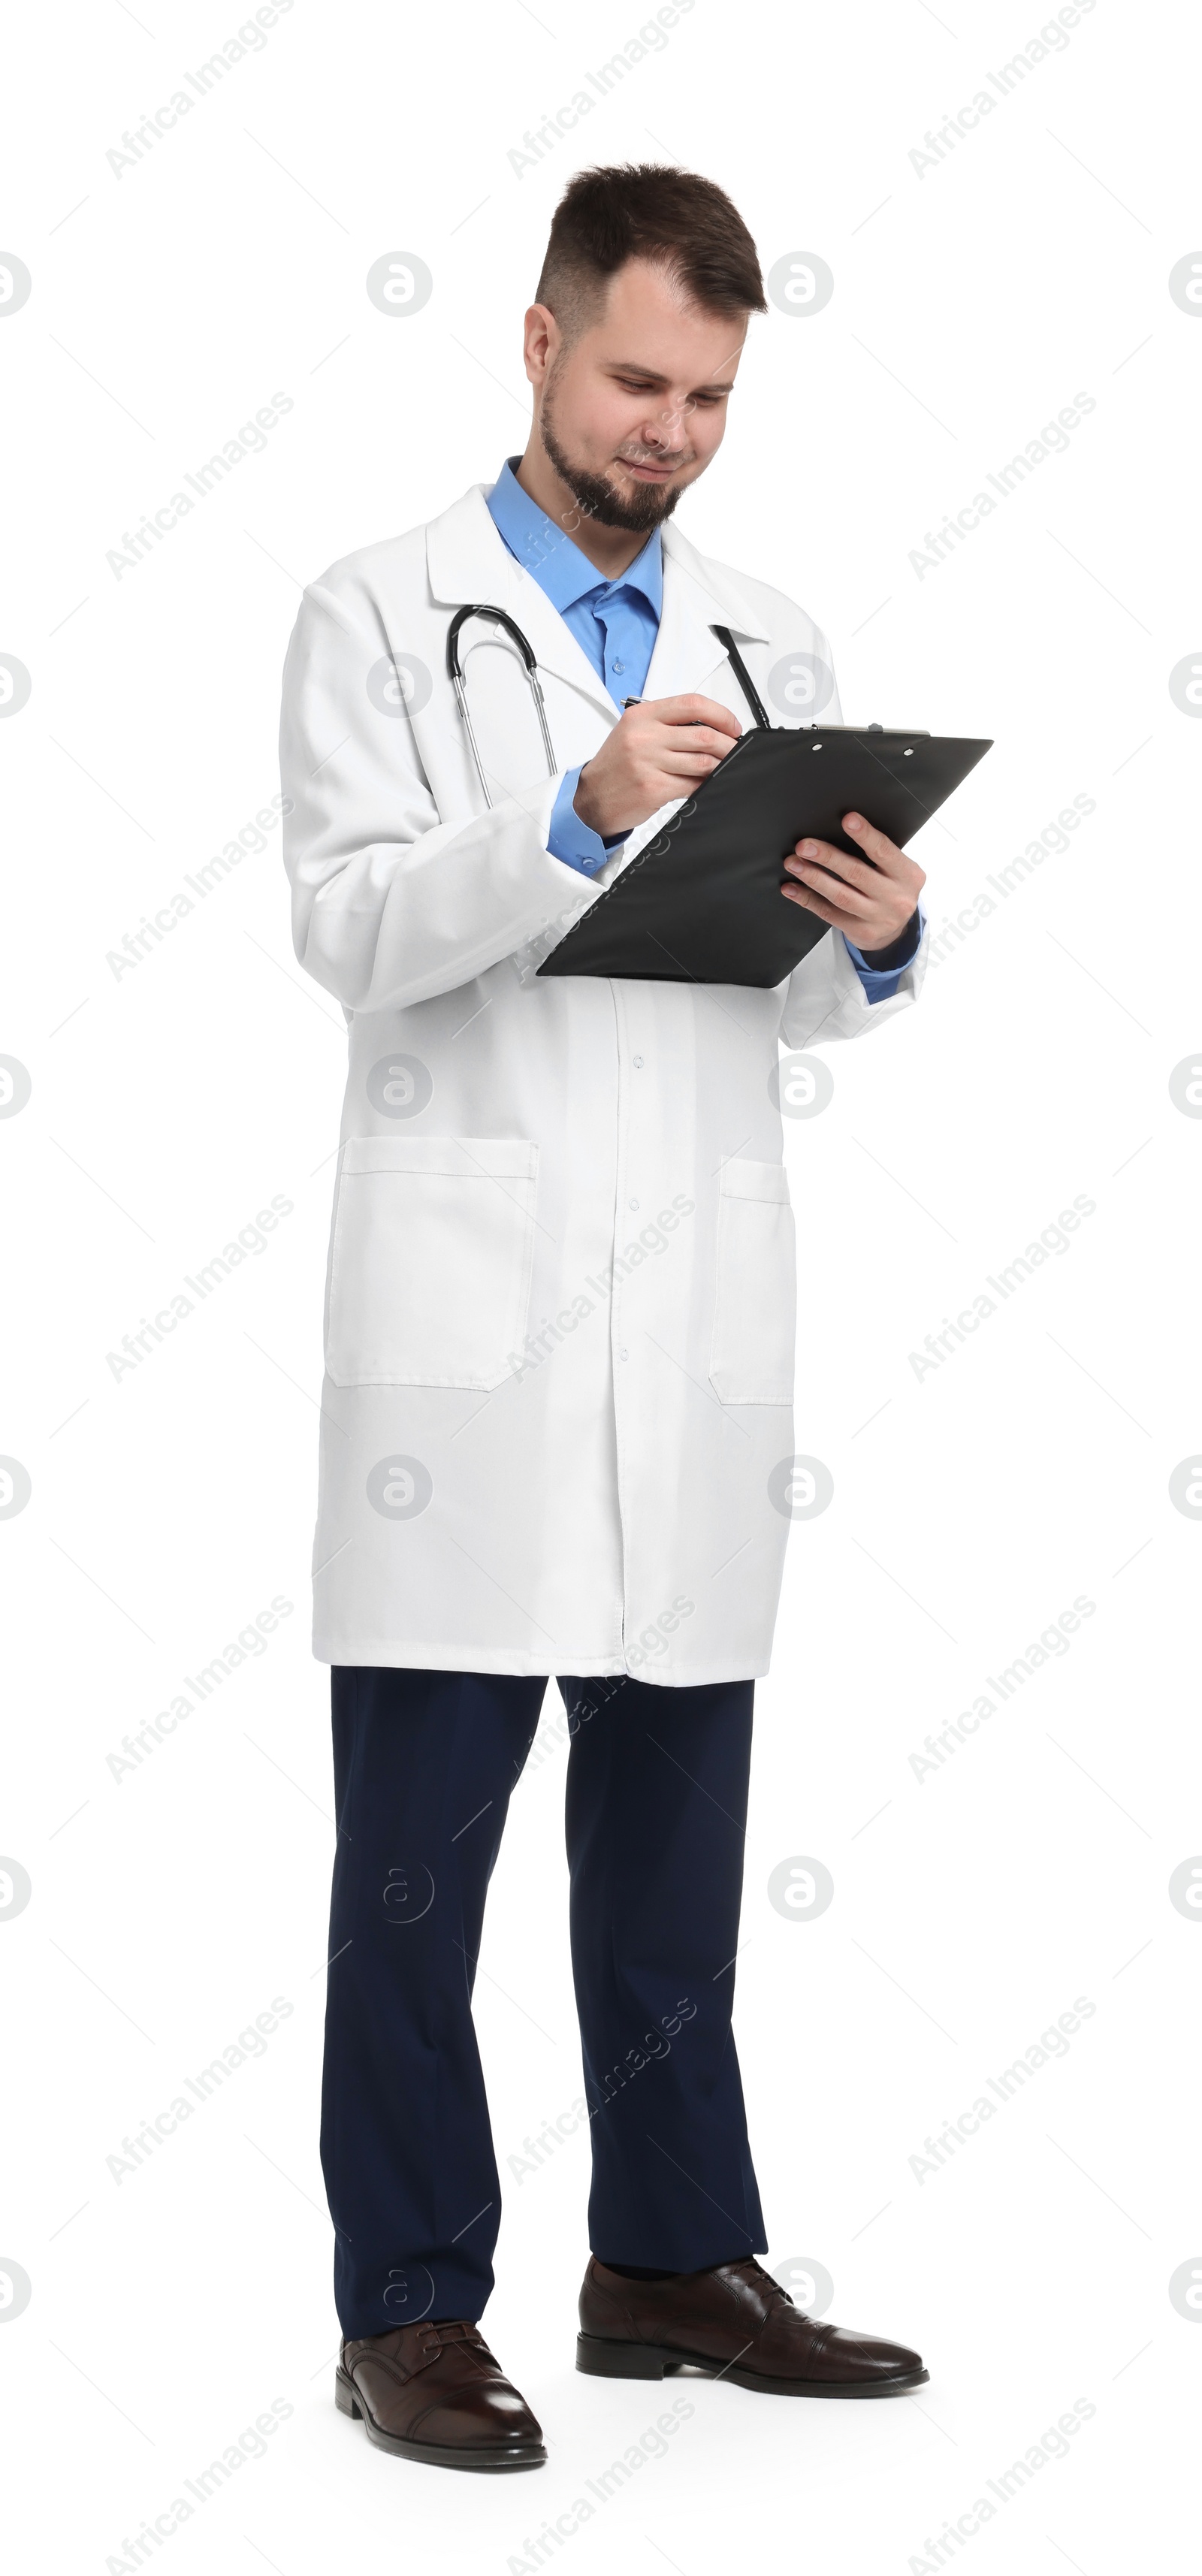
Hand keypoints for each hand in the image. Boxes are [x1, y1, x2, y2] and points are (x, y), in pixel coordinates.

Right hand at [573, 693, 741, 838]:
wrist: (591, 798)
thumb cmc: (615, 766)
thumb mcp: (634, 733)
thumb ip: (667, 725)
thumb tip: (709, 727)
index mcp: (642, 716)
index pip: (691, 704)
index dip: (720, 714)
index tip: (732, 726)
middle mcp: (644, 736)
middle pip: (703, 735)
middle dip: (728, 744)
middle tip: (734, 749)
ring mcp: (648, 762)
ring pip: (702, 761)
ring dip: (720, 765)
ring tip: (723, 766)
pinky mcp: (654, 788)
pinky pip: (693, 784)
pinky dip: (706, 784)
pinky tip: (705, 782)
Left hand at [781, 812, 924, 952]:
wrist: (896, 930)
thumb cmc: (891, 888)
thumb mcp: (896, 870)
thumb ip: (877, 853)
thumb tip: (840, 828)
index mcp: (908, 875)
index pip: (884, 851)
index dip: (865, 835)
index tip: (847, 819)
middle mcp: (896, 897)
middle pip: (857, 873)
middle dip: (828, 857)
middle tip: (804, 846)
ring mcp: (878, 917)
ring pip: (840, 896)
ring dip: (813, 877)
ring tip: (794, 863)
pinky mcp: (861, 932)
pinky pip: (829, 914)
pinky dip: (807, 899)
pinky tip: (792, 889)